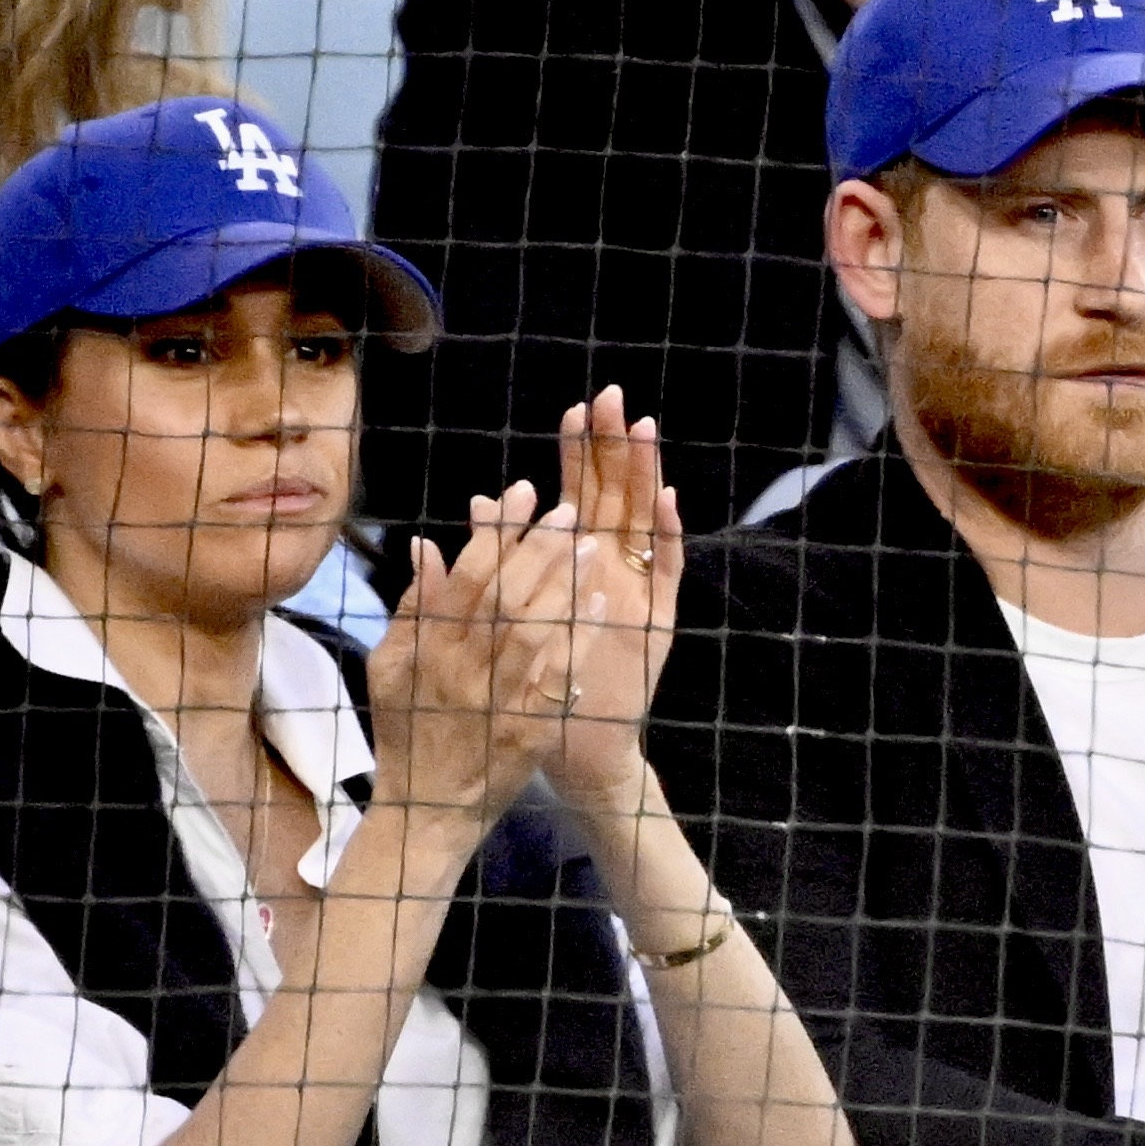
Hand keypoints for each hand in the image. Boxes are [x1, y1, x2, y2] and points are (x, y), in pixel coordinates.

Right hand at [365, 488, 574, 843]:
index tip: (519, 492)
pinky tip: (599, 605)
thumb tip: (427, 545)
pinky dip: (578, 639)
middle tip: (568, 509)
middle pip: (504, 598)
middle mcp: (461, 671)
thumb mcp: (389, 668)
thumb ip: (412, 607)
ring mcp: (497, 701)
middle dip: (537, 548)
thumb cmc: (406, 732)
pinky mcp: (529, 730)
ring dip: (564, 585)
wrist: (424, 812)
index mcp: (426, 650)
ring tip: (591, 544)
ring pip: (534, 632)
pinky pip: (557, 678)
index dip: (494, 532)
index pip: (464, 578)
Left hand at [540, 388, 684, 813]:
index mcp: (576, 564)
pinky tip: (665, 500)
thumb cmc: (542, 684)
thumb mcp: (512, 616)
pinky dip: (666, 536)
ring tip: (642, 428)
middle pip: (613, 496)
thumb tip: (478, 502)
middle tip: (612, 397)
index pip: (579, 495)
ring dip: (643, 475)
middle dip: (612, 448)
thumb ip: (501, 558)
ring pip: (640, 522)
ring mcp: (638, 590)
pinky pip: (664, 571)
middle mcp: (611, 569)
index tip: (574, 410)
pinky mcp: (657, 619)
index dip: (579, 454)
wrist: (579, 748)